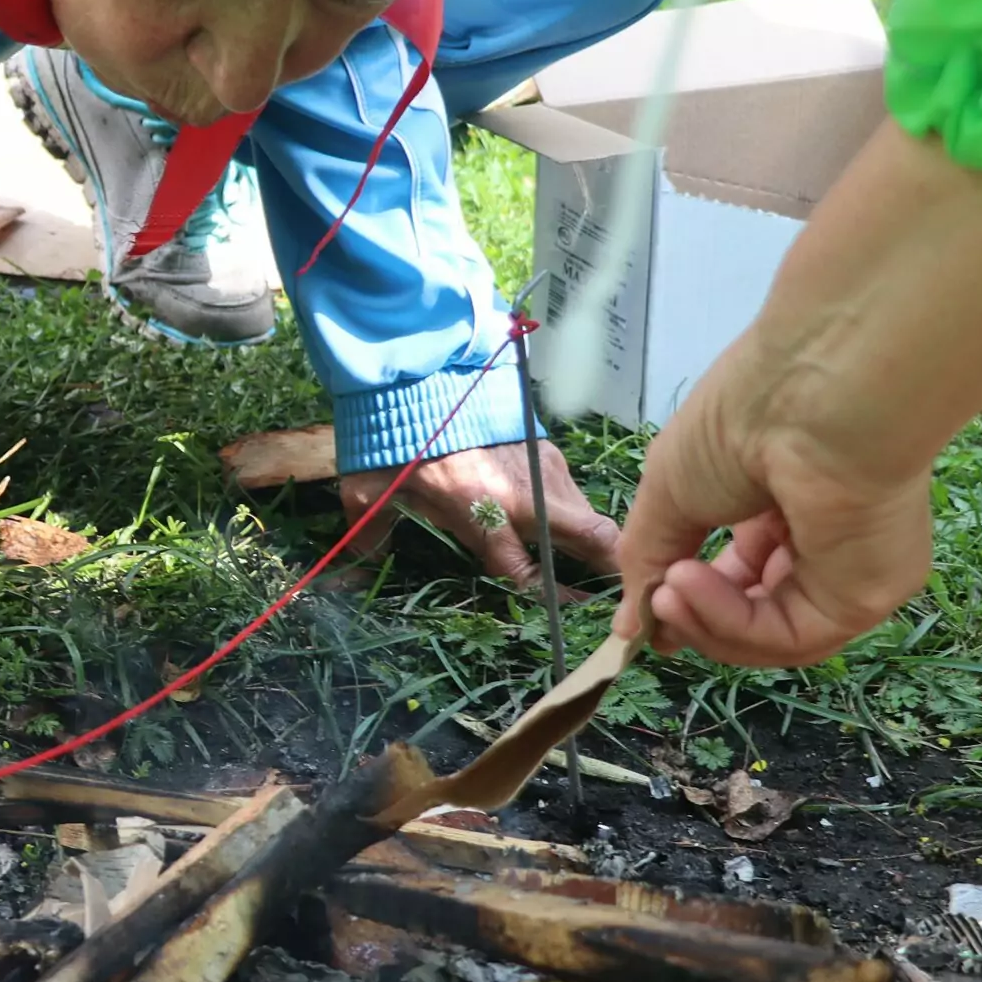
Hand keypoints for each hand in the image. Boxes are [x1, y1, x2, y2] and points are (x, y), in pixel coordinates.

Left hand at [339, 441, 620, 587]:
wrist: (421, 367)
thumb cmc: (394, 434)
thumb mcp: (369, 485)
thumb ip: (369, 528)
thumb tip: (353, 565)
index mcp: (481, 510)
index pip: (523, 572)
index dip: (545, 599)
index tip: (558, 614)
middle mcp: (524, 495)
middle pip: (594, 540)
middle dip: (613, 570)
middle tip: (628, 595)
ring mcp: (543, 469)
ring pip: (589, 517)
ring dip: (595, 543)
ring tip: (600, 570)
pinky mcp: (547, 449)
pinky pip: (571, 491)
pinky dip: (574, 513)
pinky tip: (561, 526)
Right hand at [609, 355, 933, 667]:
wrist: (802, 399)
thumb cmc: (738, 422)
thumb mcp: (668, 489)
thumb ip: (647, 561)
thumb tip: (626, 628)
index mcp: (780, 505)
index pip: (739, 575)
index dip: (691, 597)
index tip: (648, 605)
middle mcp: (821, 540)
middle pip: (754, 614)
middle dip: (694, 615)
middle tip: (655, 602)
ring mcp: (847, 570)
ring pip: (770, 634)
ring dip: (706, 621)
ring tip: (667, 592)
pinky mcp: (864, 595)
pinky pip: (789, 634)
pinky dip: (733, 622)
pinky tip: (690, 586)